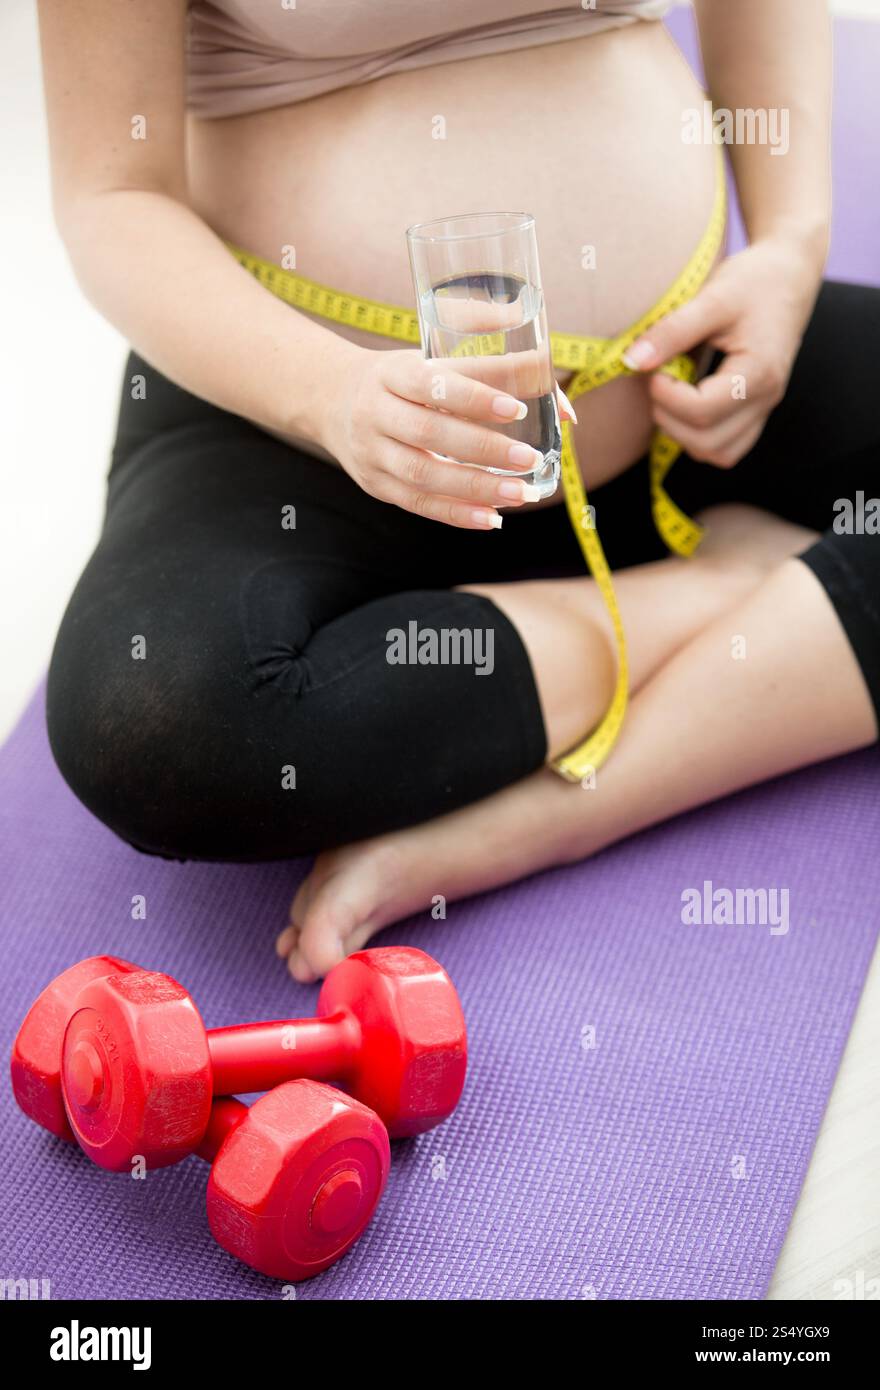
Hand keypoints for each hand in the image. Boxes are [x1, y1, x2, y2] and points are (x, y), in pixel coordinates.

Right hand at [319, 345, 575, 529]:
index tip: (517, 410)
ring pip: (424, 475)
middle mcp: (377, 413)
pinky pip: (418, 504)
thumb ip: (498, 371)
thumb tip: (562, 404)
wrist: (333, 400)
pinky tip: (491, 518)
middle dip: (483, 449)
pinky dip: (457, 514)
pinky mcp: (376, 485)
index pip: (434, 385)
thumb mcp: (436, 359)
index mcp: (395, 373)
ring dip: (475, 488)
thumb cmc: (405, 378)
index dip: (476, 398)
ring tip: (520, 495)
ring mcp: (373, 453)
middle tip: (529, 460)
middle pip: (430, 434)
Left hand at [622, 237, 822, 467]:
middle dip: (670, 419)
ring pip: (718, 454)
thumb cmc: (755, 281)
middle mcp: (767, 399)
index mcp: (759, 373)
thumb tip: (632, 361)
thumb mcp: (713, 297)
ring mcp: (764, 409)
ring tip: (672, 394)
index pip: (702, 411)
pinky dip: (700, 436)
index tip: (654, 367)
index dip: (666, 395)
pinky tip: (686, 404)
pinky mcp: (756, 411)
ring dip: (683, 434)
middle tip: (658, 381)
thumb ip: (672, 331)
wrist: (790, 276)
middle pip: (708, 443)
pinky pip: (727, 447)